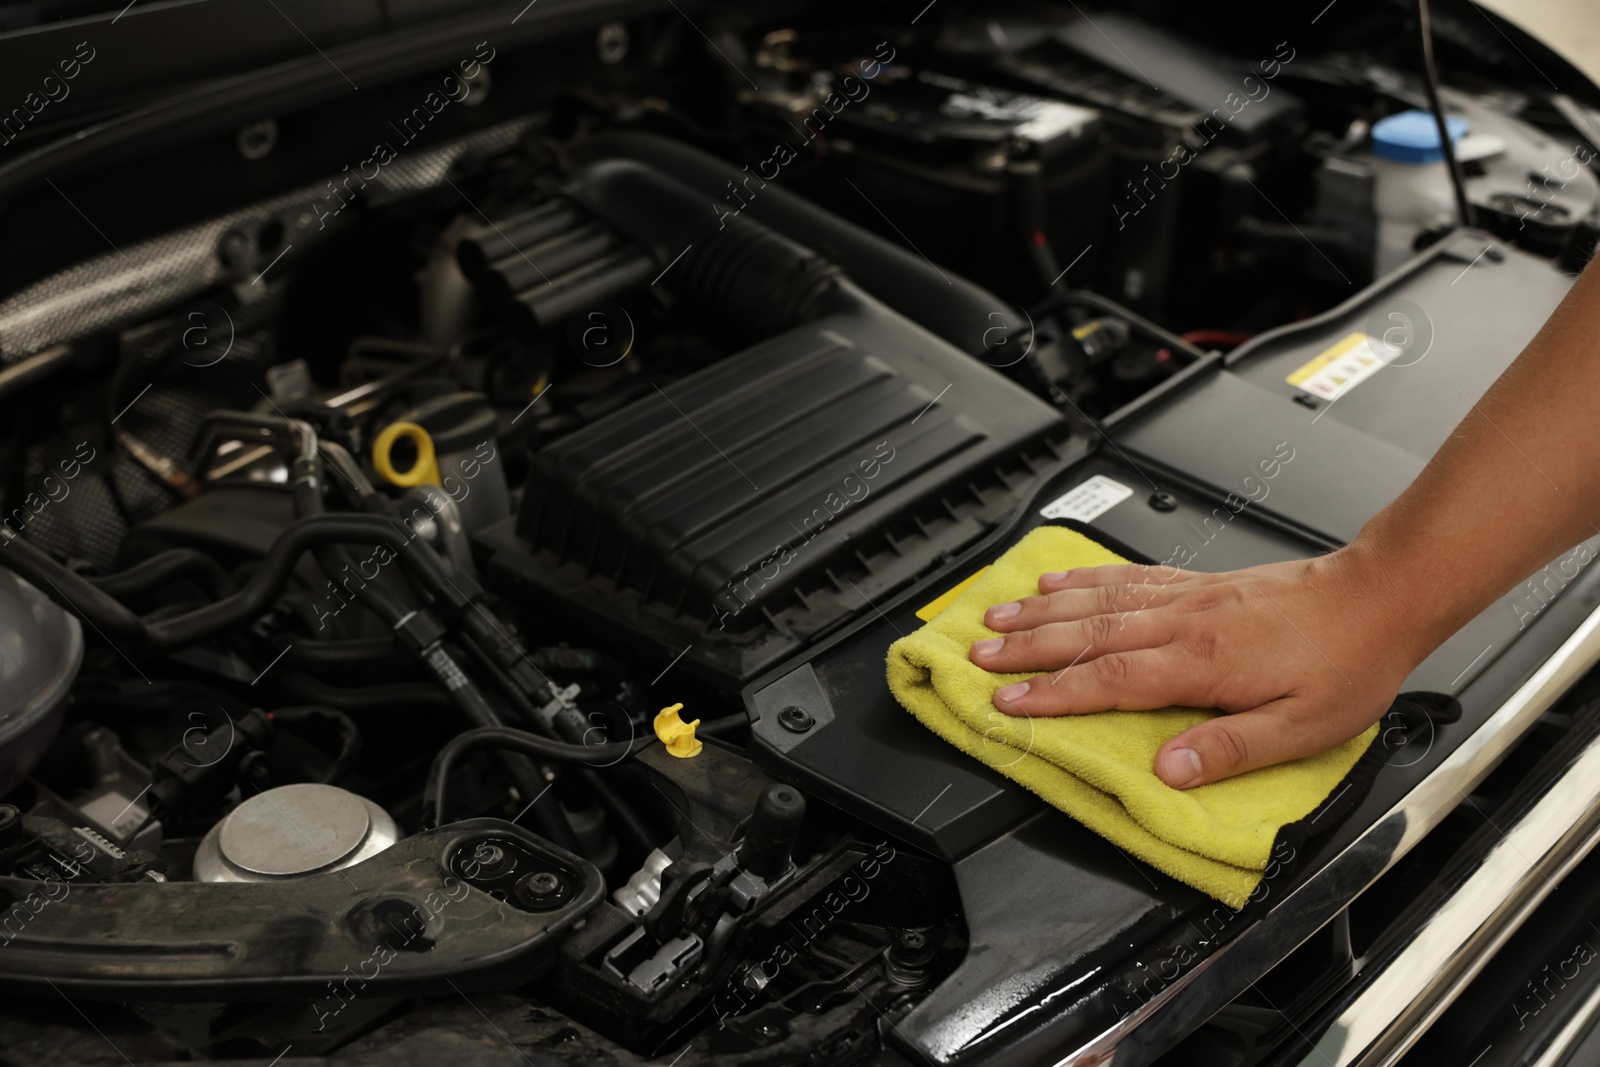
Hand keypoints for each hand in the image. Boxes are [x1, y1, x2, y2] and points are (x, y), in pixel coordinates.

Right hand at [966, 547, 1424, 787]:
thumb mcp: (1301, 728)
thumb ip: (1230, 749)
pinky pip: (1127, 576)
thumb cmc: (1346, 663)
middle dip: (1027, 646)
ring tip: (996, 614)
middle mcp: (1183, 623)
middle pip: (1087, 633)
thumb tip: (1169, 772)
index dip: (1053, 693)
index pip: (1109, 679)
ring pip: (1097, 600)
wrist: (1379, 596)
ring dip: (1041, 609)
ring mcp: (1186, 597)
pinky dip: (1084, 577)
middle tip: (978, 653)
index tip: (1007, 700)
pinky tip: (1057, 579)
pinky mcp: (1196, 583)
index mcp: (1201, 662)